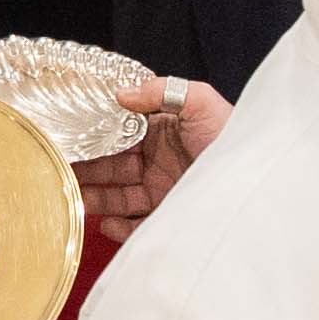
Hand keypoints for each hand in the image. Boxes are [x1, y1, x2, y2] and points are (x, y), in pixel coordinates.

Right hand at [73, 75, 229, 236]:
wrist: (260, 179)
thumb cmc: (233, 136)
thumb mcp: (201, 102)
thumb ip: (162, 91)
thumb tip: (121, 93)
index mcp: (162, 134)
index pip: (118, 135)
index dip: (94, 136)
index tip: (68, 137)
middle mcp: (158, 164)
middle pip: (112, 168)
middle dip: (85, 168)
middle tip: (58, 169)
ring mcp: (162, 192)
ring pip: (117, 198)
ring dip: (94, 198)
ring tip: (71, 195)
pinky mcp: (169, 218)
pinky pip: (135, 228)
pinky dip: (117, 228)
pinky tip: (105, 222)